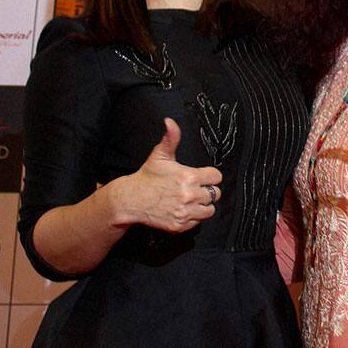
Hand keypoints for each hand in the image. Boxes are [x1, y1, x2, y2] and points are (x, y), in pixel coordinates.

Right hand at [114, 118, 222, 232]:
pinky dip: (193, 217)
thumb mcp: (160, 155)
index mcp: (189, 177)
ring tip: (190, 199)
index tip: (201, 176)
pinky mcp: (180, 225)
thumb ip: (171, 138)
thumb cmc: (147, 177)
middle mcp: (190, 195)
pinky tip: (182, 209)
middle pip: (215, 194)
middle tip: (193, 188)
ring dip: (202, 205)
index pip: (216, 177)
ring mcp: (185, 212)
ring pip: (209, 209)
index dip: (209, 176)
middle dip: (206, 190)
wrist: (131, 200)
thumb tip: (170, 122)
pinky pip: (198, 222)